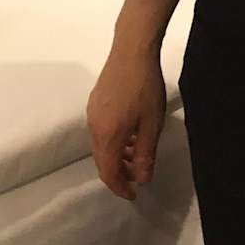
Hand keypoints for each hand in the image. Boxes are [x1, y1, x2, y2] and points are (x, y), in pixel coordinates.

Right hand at [86, 47, 166, 200]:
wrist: (132, 50)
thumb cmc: (145, 88)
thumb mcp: (151, 125)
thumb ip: (146, 154)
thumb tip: (142, 179)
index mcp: (106, 136)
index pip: (108, 172)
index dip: (120, 187)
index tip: (134, 194)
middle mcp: (94, 127)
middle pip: (103, 160)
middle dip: (120, 172)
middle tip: (139, 176)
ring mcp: (92, 112)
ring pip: (102, 144)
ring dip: (119, 155)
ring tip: (139, 154)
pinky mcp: (95, 101)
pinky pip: (102, 130)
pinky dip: (115, 140)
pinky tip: (131, 133)